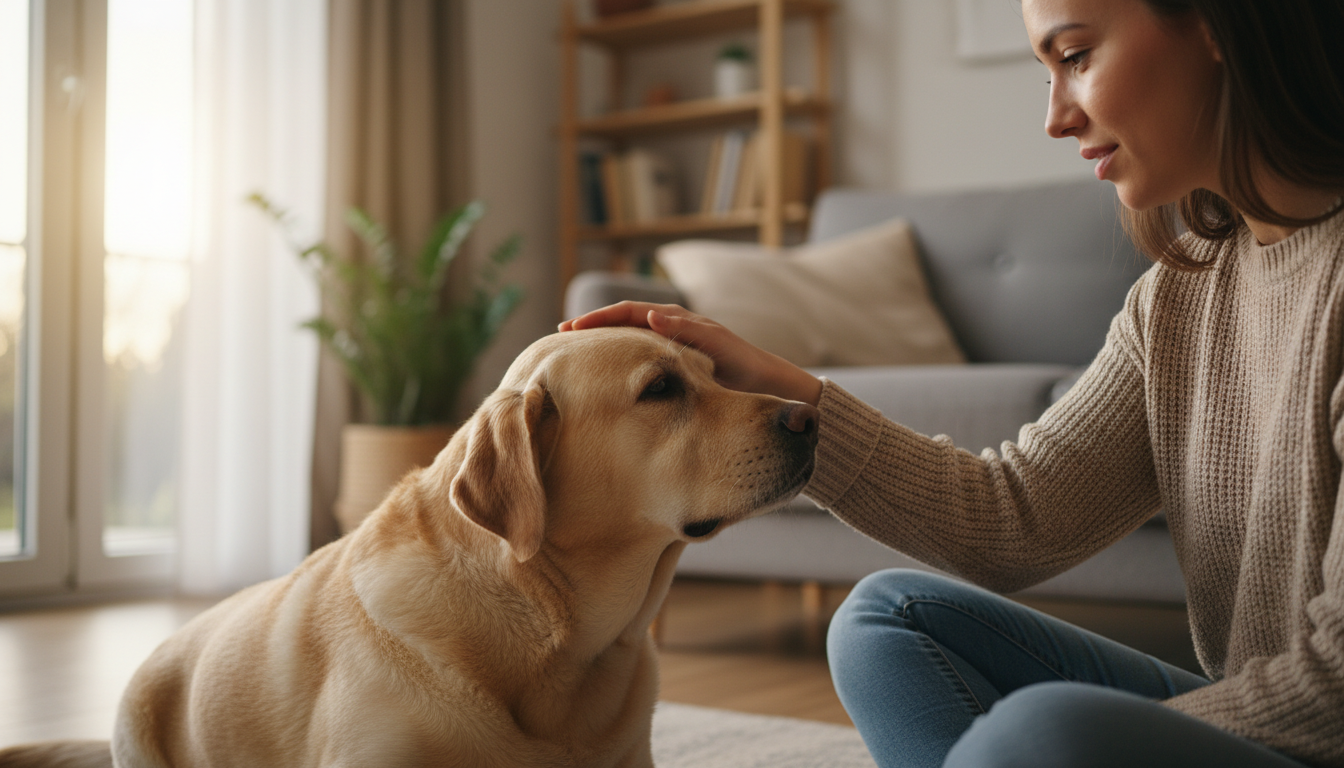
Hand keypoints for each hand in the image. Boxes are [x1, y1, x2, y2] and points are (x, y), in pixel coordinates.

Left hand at [559, 301, 822, 405]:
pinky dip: (669, 324)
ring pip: (654, 315)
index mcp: (670, 346)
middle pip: (630, 318)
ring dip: (621, 316)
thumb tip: (619, 428)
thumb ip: (656, 403)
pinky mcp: (720, 339)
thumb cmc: (729, 405)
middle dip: (597, 322)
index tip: (562, 346)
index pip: (624, 334)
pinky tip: (648, 324)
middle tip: (563, 329)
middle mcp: (681, 333)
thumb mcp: (682, 404)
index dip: (594, 336)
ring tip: (590, 320)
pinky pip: (690, 328)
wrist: (777, 401)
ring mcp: (700, 331)